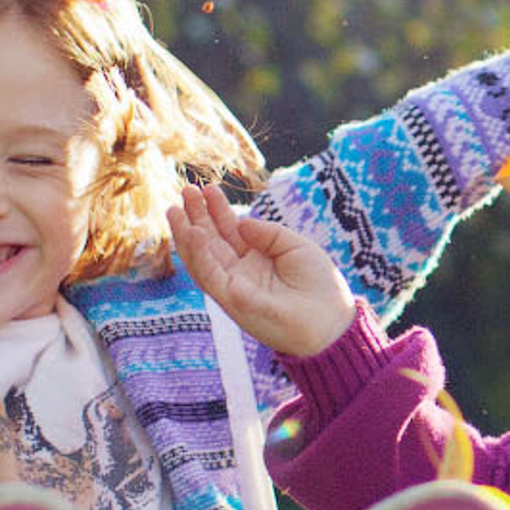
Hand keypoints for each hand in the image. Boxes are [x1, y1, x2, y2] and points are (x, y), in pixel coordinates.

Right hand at [168, 184, 359, 358]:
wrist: (332, 322)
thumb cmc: (321, 286)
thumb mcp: (296, 247)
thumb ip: (268, 232)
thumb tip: (240, 221)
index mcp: (256, 259)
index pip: (230, 231)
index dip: (217, 210)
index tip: (207, 187)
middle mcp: (241, 273)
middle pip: (211, 242)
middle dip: (196, 217)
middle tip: (185, 190)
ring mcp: (234, 288)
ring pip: (201, 260)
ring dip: (187, 235)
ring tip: (176, 210)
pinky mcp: (233, 303)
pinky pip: (210, 277)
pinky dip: (200, 256)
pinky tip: (194, 233)